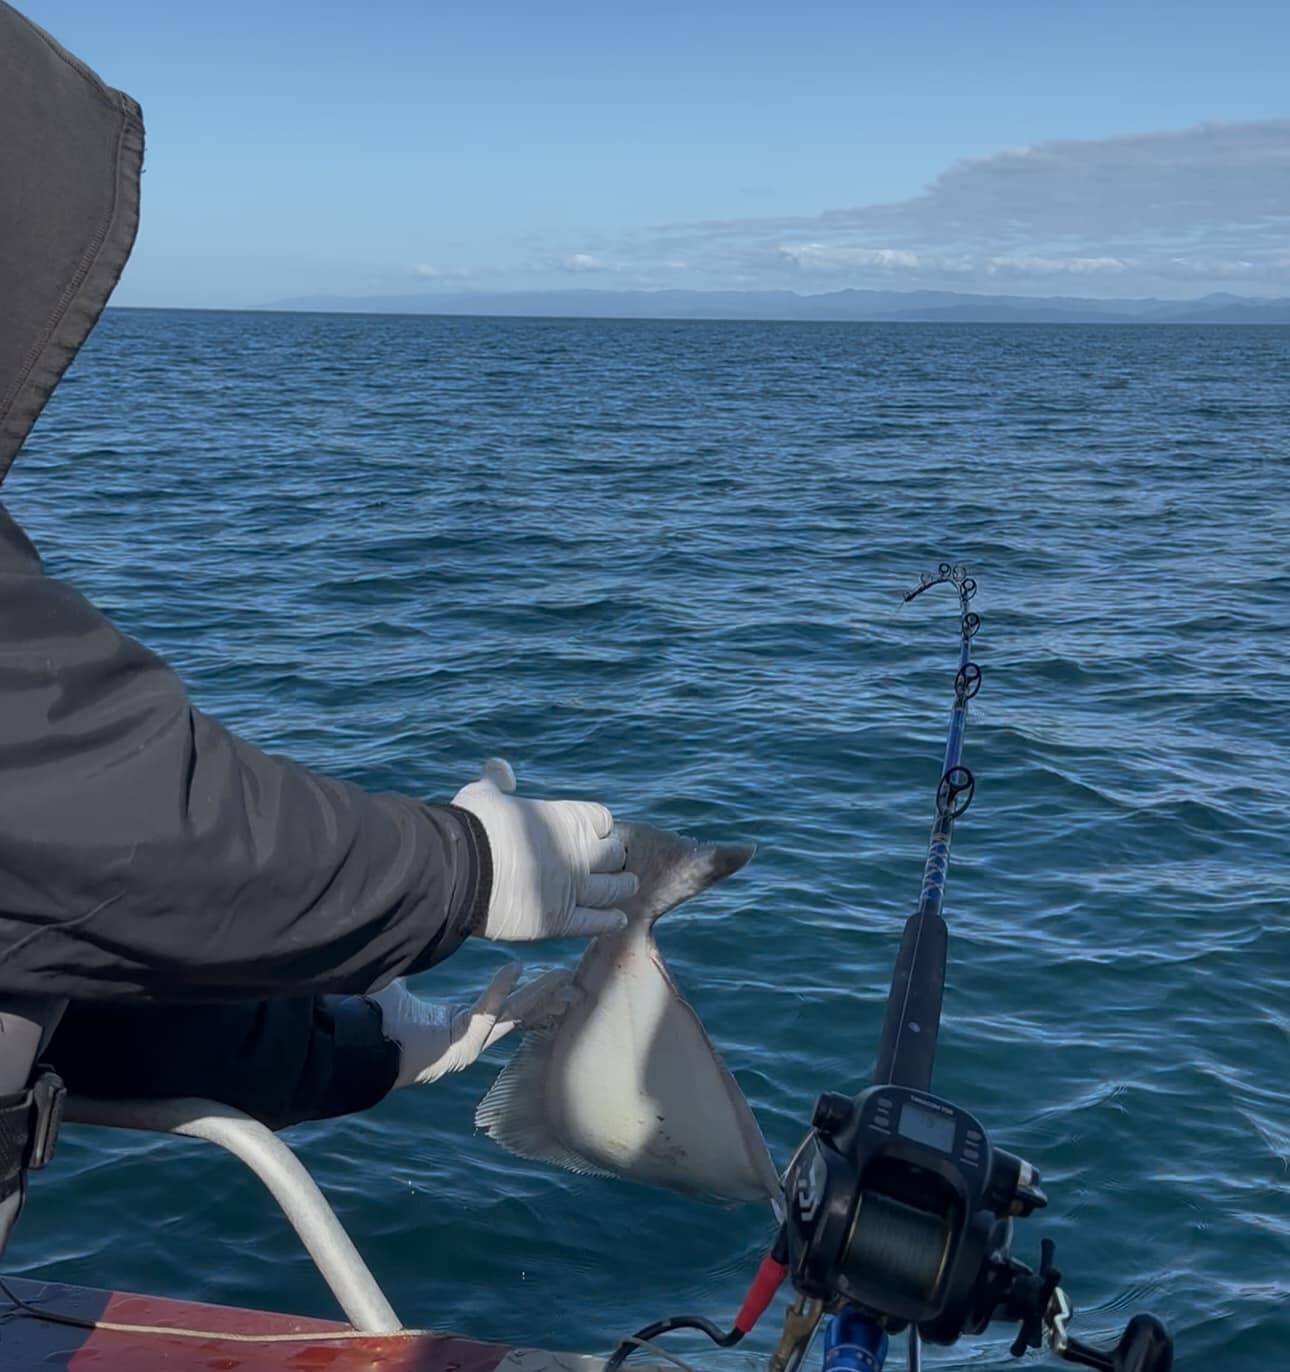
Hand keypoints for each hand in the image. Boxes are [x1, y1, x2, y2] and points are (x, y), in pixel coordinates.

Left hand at [369, 964, 573, 1088]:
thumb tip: (399, 941)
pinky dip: (499, 988)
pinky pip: (485, 1012)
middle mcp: (470, 1035)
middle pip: (518, 1013)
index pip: (502, 1005)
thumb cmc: (378, 1024)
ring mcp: (469, 1044)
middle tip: (573, 979)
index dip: (525, 990)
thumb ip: (407, 969)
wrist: (364, 1047)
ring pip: (512, 1015)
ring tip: (562, 978)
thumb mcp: (399, 989)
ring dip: (538, 995)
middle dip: (546, 995)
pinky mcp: (462, 1046)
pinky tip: (515, 967)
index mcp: (459, 1022)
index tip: (549, 977)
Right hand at [453, 758, 636, 941]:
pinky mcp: (560, 921)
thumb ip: (498, 782)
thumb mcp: (486, 794)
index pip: (603, 819)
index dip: (599, 826)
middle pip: (614, 854)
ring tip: (628, 886)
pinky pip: (595, 922)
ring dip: (622, 886)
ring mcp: (573, 888)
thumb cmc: (473, 826)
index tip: (595, 833)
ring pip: (613, 888)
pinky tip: (619, 919)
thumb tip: (497, 766)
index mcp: (567, 819)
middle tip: (614, 862)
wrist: (460, 870)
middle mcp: (579, 853)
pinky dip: (609, 920)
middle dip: (614, 857)